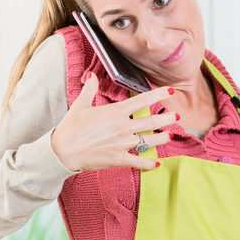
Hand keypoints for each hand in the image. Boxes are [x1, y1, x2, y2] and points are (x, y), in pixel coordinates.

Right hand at [51, 73, 177, 170]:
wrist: (62, 151)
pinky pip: (140, 162)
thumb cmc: (71, 127)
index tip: (171, 92)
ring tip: (169, 135)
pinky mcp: (120, 159)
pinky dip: (150, 164)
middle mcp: (123, 127)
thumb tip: (90, 75)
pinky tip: (157, 164)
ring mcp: (123, 144)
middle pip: (153, 121)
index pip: (143, 100)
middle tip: (177, 116)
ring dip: (162, 138)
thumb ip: (89, 89)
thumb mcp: (80, 105)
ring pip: (150, 141)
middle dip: (167, 118)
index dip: (160, 95)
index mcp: (116, 112)